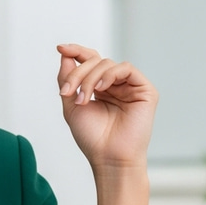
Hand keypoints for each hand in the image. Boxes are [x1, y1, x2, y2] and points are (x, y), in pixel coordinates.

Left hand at [57, 43, 157, 170]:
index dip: (76, 51)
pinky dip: (109, 75)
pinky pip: (125, 69)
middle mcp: (115, 84)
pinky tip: (100, 89)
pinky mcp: (145, 90)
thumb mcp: (71, 104)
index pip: (89, 61)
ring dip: (90, 78)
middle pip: (95, 61)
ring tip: (83, 99)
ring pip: (107, 64)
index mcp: (99, 87)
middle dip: (77, 73)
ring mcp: (130, 86)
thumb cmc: (92, 137)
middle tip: (68, 92)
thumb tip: (64, 53)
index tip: (60, 48)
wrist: (108, 157)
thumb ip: (67, 79)